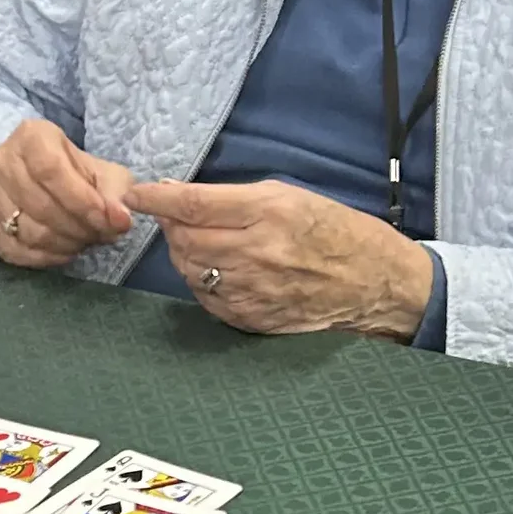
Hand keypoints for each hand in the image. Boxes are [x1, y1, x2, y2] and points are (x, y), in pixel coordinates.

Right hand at [0, 119, 134, 267]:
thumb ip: (116, 194)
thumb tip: (120, 219)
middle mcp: (2, 161)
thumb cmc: (80, 174)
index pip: (50, 171)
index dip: (81, 201)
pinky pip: (15, 250)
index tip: (107, 219)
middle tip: (103, 234)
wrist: (51, 182)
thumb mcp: (106, 173)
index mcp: (31, 136)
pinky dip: (46, 257)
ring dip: (66, 243)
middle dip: (79, 226)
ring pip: (28, 230)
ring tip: (87, 240)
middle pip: (40, 204)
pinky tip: (66, 251)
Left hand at [121, 179, 433, 339]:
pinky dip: (203, 281)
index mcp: (269, 213)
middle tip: (180, 218)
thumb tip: (179, 195)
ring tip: (204, 243)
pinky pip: (205, 298)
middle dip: (172, 227)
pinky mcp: (252, 318)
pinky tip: (222, 270)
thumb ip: (233, 198)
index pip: (193, 205)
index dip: (156, 199)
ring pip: (189, 269)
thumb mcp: (291, 196)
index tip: (135, 194)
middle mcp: (257, 253)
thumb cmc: (337, 232)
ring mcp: (253, 290)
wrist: (377, 285)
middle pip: (184, 239)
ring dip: (185, 254)